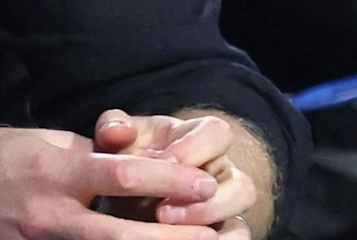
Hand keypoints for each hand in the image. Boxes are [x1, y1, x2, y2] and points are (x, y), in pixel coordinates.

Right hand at [0, 129, 224, 238]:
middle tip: (218, 236)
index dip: (165, 179)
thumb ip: (79, 154)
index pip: (116, 174)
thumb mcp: (31, 139)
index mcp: (48, 170)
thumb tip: (124, 163)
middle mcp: (48, 214)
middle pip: (123, 236)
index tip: (203, 180)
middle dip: (175, 239)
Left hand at [93, 110, 257, 235]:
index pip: (219, 133)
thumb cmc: (127, 157)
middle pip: (243, 186)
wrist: (123, 191)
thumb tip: (118, 131)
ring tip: (165, 226)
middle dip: (207, 202)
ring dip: (208, 226)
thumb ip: (113, 128)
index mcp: (198, 140)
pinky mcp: (219, 232)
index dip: (197, 147)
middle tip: (162, 211)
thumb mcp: (118, 140)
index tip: (165, 160)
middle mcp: (220, 174)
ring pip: (241, 222)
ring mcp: (224, 207)